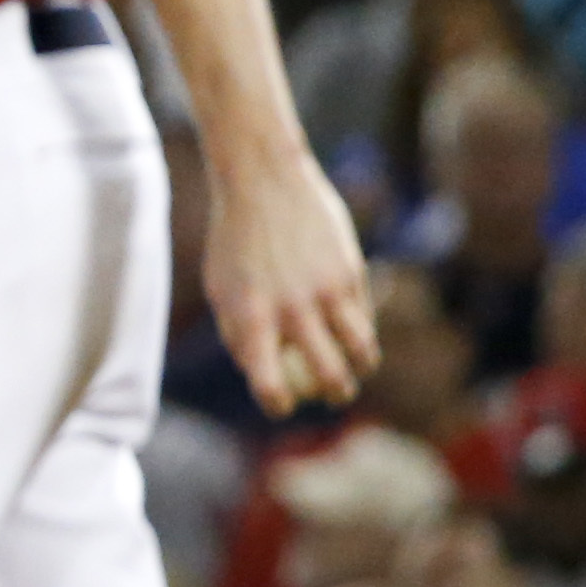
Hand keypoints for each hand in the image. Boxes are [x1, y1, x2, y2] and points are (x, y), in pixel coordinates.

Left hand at [205, 150, 375, 418]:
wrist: (263, 181)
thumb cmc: (234, 241)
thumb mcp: (221, 288)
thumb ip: (238, 331)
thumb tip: (260, 373)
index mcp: (251, 317)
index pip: (268, 381)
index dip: (277, 402)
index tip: (281, 405)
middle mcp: (292, 308)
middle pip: (328, 372)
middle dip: (335, 394)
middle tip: (333, 397)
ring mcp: (326, 289)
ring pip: (360, 348)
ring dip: (361, 367)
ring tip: (356, 371)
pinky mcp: (352, 270)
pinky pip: (364, 314)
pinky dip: (363, 329)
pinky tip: (355, 331)